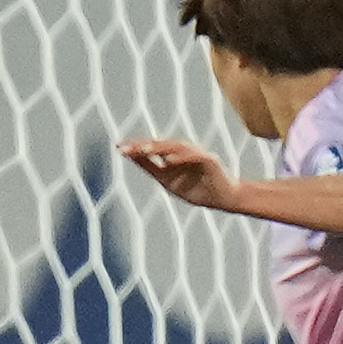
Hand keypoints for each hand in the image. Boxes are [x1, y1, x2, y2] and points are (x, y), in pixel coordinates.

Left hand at [120, 136, 239, 212]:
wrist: (224, 199)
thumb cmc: (196, 189)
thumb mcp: (167, 180)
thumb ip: (151, 168)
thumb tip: (132, 157)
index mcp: (174, 154)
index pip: (152, 147)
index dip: (136, 146)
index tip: (118, 147)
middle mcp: (185, 150)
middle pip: (161, 144)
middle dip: (143, 145)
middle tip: (126, 147)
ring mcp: (198, 153)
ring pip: (176, 147)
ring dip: (159, 148)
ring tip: (143, 150)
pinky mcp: (209, 160)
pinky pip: (194, 157)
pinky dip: (182, 158)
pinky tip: (169, 161)